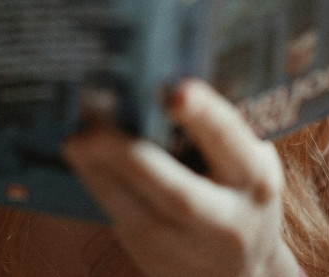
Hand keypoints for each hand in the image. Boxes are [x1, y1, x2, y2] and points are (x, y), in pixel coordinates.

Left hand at [63, 79, 299, 276]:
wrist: (240, 269)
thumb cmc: (238, 188)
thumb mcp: (246, 156)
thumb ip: (215, 125)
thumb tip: (162, 71)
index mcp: (255, 179)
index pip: (229, 142)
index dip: (203, 116)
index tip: (175, 91)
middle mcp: (227, 221)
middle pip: (177, 193)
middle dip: (131, 158)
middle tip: (93, 127)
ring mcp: (188, 248)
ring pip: (137, 212)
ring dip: (100, 172)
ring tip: (73, 139)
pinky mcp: (154, 258)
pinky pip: (119, 217)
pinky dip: (96, 183)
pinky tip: (78, 157)